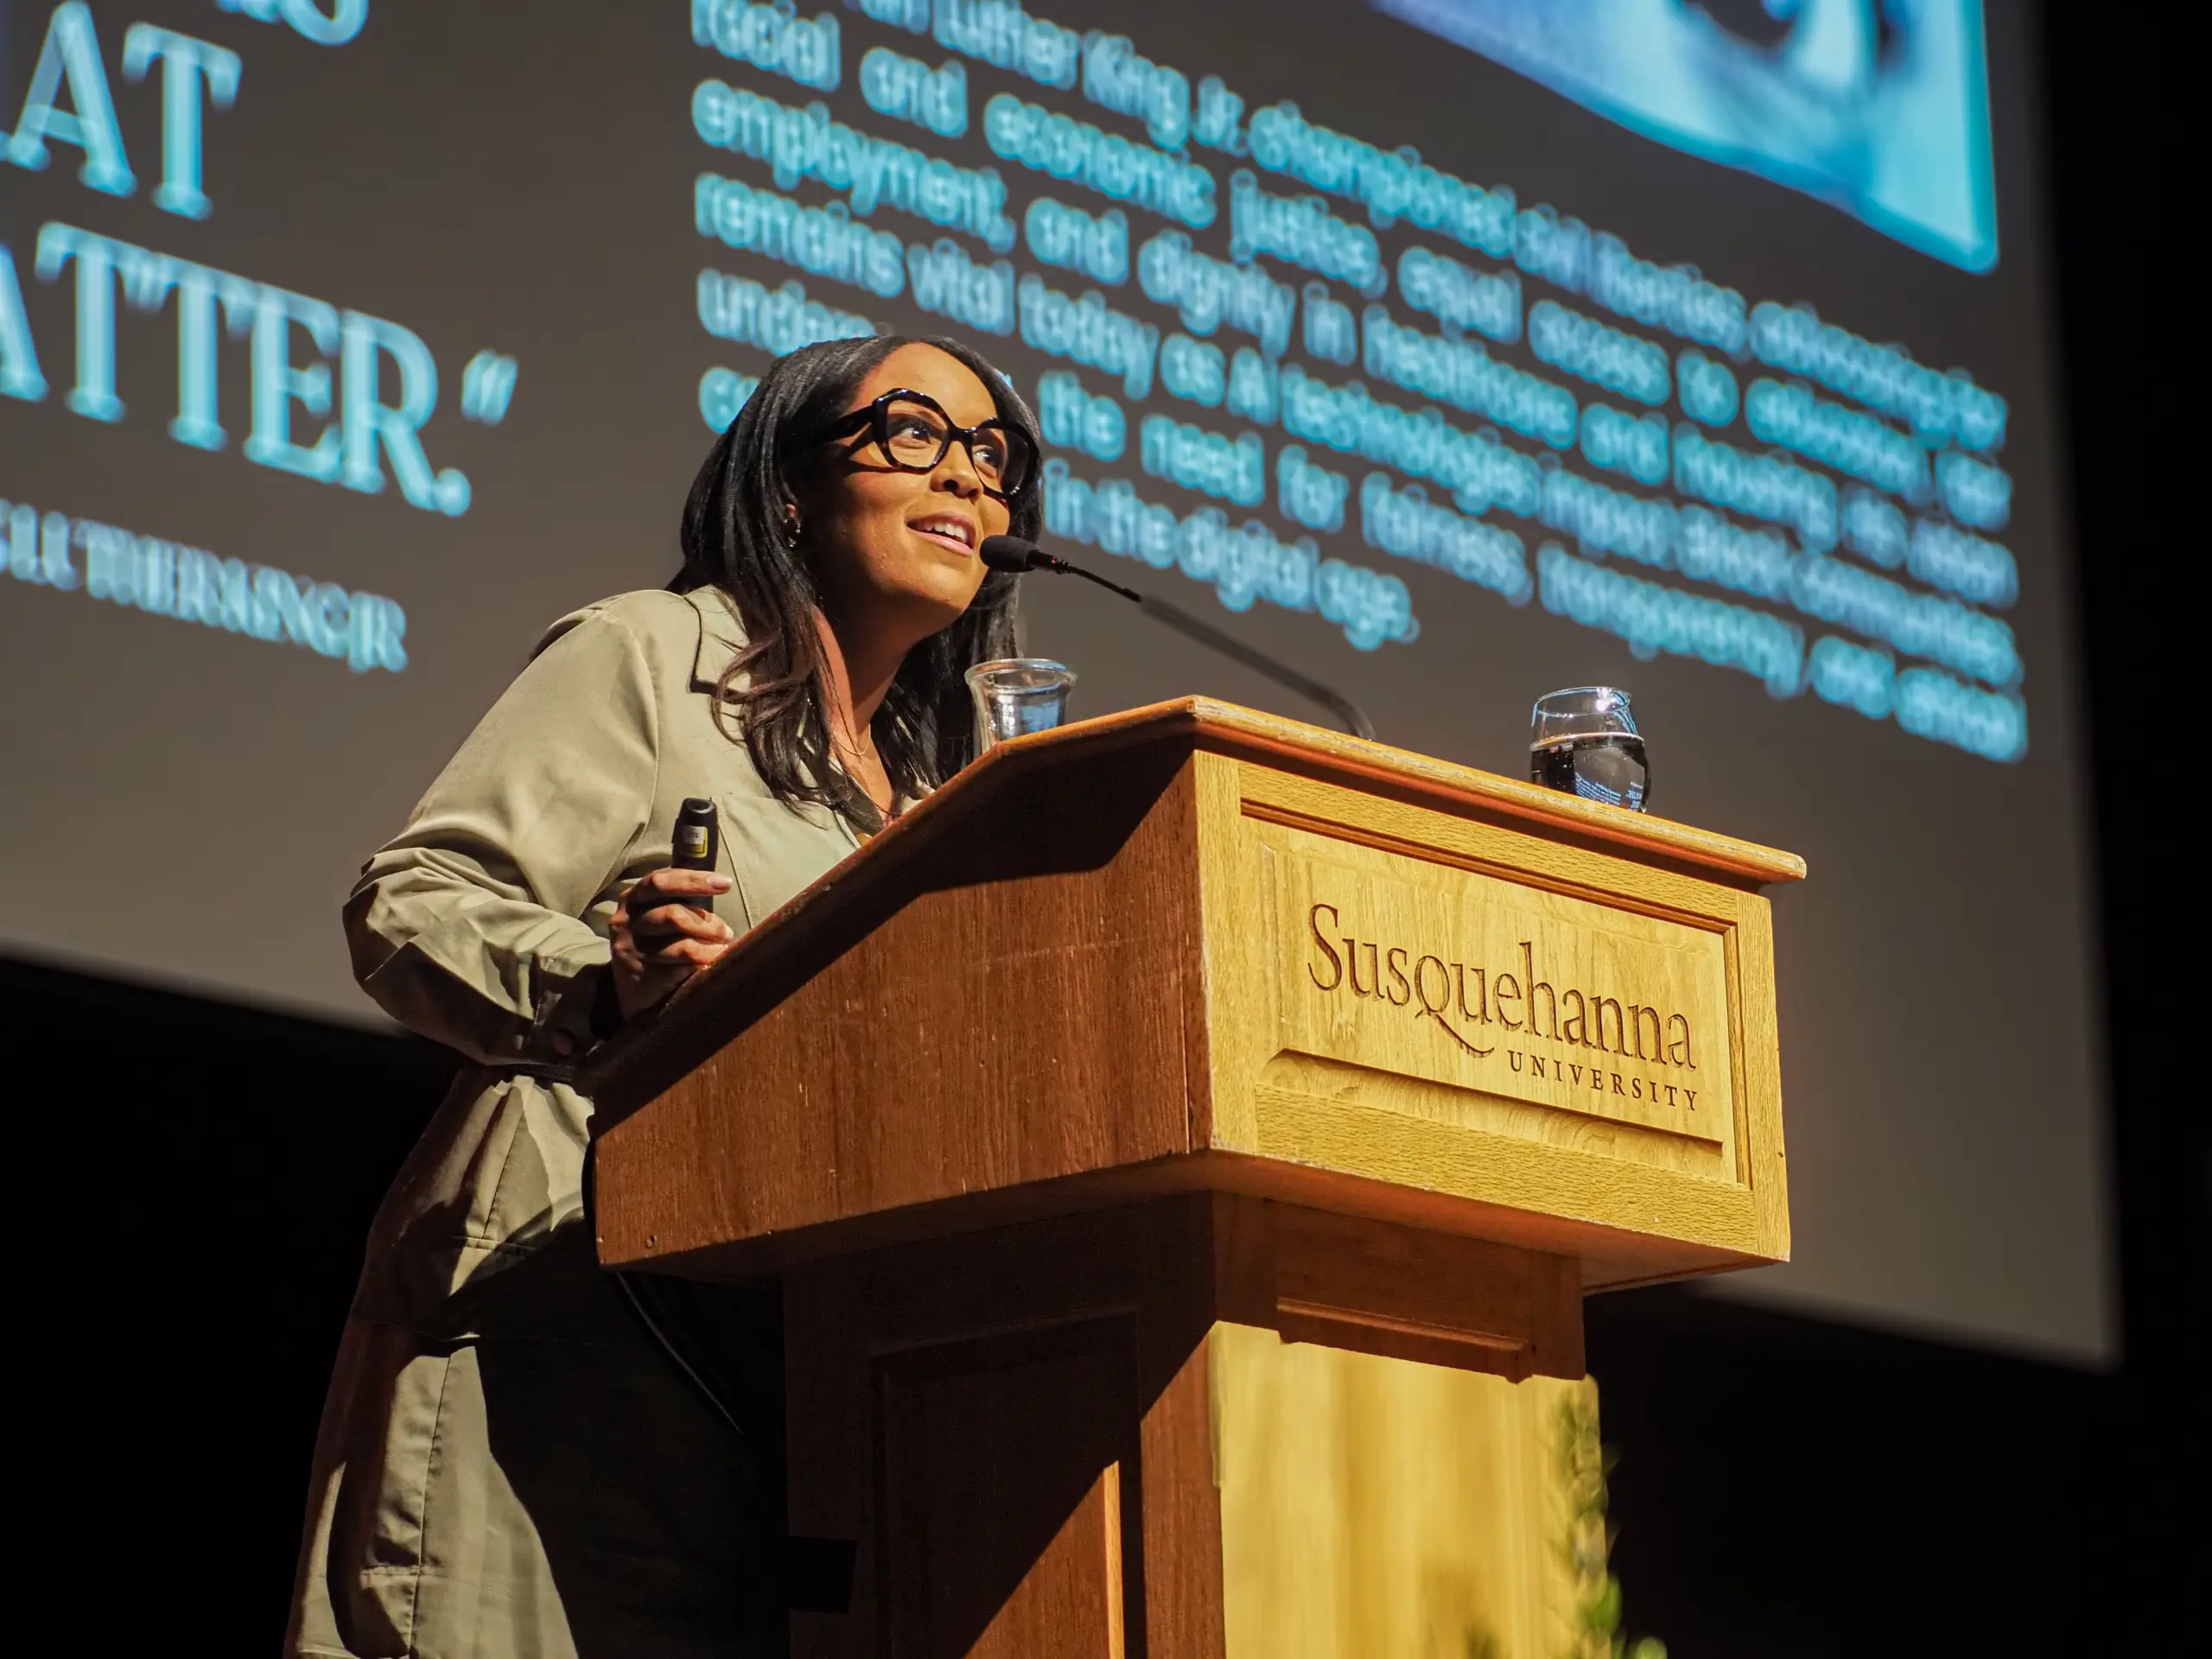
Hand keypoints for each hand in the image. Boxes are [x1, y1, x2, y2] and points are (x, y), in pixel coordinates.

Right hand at [609, 867, 735, 1019]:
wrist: (628, 986)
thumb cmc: (654, 939)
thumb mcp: (657, 911)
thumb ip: (680, 897)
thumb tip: (720, 883)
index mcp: (632, 898)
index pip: (660, 882)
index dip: (694, 880)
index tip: (725, 883)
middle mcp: (627, 922)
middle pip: (673, 915)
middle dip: (707, 922)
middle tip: (726, 931)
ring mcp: (633, 950)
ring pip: (683, 945)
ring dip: (711, 946)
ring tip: (722, 947)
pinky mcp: (644, 976)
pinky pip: (685, 967)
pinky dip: (705, 962)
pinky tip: (712, 962)